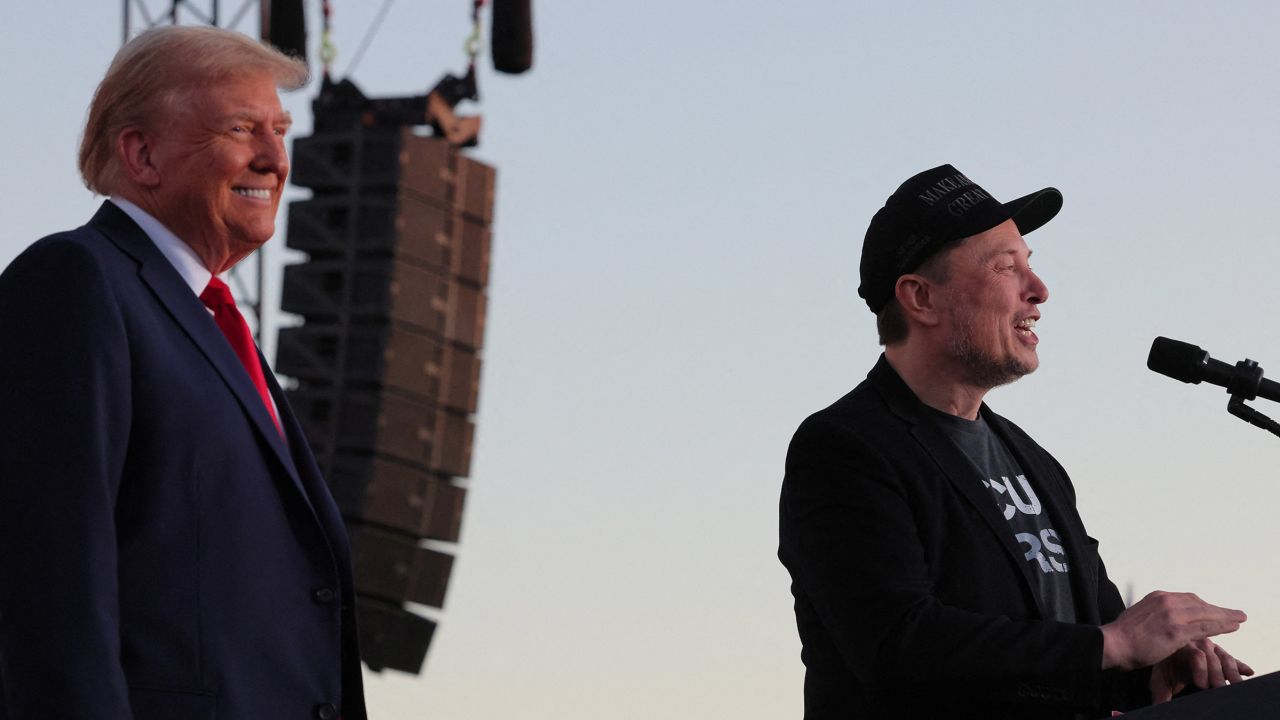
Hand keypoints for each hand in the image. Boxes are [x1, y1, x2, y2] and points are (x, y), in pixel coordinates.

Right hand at [1100, 591, 1245, 670]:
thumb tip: (1159, 620)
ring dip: (1226, 616)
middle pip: (1200, 603)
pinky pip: (1205, 627)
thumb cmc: (1122, 636)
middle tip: (1233, 614)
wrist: (1113, 644)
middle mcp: (1166, 601)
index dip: (1204, 606)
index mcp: (1157, 597)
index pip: (1187, 598)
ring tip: (1239, 619)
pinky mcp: (1177, 631)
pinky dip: (1222, 627)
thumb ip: (1153, 614)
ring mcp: (1173, 615)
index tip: (1213, 611)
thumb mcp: (1139, 616)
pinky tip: (1232, 627)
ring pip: (1206, 614)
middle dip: (1218, 609)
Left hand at [1150, 638, 1254, 702]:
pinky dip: (1241, 666)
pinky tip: (1248, 672)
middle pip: (1213, 657)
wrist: (1168, 658)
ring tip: (1236, 687)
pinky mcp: (1222, 655)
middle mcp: (1199, 644)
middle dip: (1217, 674)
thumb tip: (1158, 708)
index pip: (1196, 655)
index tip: (1202, 685)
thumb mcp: (1160, 682)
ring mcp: (1212, 649)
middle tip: (1220, 689)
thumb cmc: (1164, 671)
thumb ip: (1161, 695)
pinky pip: (1233, 660)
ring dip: (1232, 673)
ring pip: (1225, 658)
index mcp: (1182, 647)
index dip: (1201, 669)